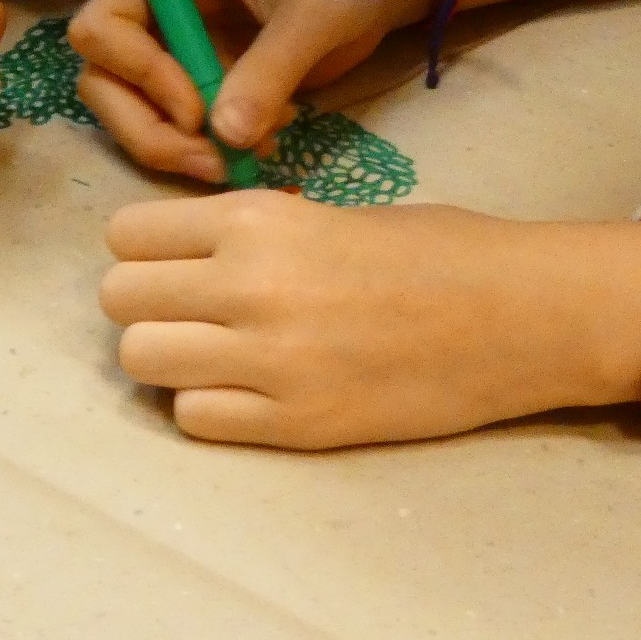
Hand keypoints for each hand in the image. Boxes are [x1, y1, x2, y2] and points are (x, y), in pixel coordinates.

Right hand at [69, 0, 449, 183]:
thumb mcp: (315, 13)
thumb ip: (269, 70)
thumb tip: (223, 136)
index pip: (100, 29)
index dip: (138, 76)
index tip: (198, 108)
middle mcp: (158, 12)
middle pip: (103, 84)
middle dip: (150, 131)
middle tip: (214, 160)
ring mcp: (179, 52)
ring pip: (135, 116)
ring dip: (177, 150)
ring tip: (244, 159)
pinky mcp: (206, 86)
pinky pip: (179, 132)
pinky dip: (208, 152)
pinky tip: (263, 146)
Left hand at [101, 193, 640, 447]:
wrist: (520, 314)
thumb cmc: (435, 251)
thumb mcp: (325, 214)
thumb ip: (249, 235)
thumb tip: (181, 260)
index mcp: (257, 219)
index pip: (127, 234)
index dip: (145, 250)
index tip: (174, 262)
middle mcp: (249, 285)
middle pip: (120, 301)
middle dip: (146, 306)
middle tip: (190, 313)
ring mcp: (270, 361)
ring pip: (141, 362)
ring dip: (169, 360)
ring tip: (215, 355)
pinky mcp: (297, 425)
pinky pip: (194, 419)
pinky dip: (209, 408)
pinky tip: (250, 393)